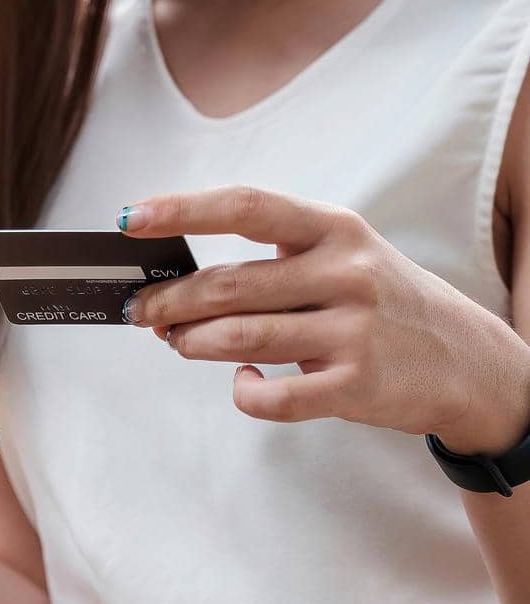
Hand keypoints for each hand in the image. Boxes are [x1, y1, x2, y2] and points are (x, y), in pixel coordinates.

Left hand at [119, 185, 529, 455]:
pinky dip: (243, 391)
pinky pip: (273, 397)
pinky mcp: (357, 386)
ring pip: (240, 337)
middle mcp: (345, 273)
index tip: (129, 218)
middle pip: (227, 283)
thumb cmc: (383, 302)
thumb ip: (271, 262)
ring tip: (178, 342)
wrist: (473, 362)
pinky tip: (242, 381)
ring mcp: (353, 330)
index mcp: (334, 229)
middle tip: (140, 311)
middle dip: (169, 301)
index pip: (244, 206)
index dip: (181, 210)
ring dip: (192, 342)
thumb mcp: (342, 256)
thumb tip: (176, 284)